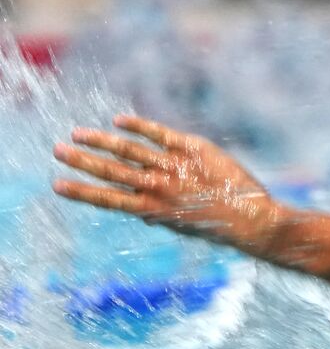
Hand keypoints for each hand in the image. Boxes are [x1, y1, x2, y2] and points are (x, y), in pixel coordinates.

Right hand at [53, 115, 284, 250]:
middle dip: (82, 161)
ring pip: (130, 151)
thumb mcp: (182, 227)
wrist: (253, 220)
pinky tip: (118, 121)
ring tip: (77, 135)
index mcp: (153, 209)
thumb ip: (159, 216)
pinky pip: (160, 134)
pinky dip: (138, 126)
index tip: (57, 184)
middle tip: (57, 151)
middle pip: (112, 171)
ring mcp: (175, 167)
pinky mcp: (193, 150)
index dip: (81, 191)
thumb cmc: (218, 226)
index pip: (108, 199)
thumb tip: (142, 213)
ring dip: (100, 142)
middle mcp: (159, 187)